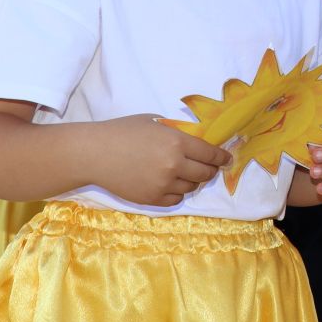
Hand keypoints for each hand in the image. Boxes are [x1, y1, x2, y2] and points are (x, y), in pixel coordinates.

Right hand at [100, 116, 230, 206]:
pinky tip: (170, 183)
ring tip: (183, 173)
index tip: (226, 159)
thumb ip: (176, 132)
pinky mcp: (152, 199)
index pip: (211, 154)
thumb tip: (195, 140)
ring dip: (192, 181)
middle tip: (208, 167)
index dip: (222, 157)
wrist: (94, 154)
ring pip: (191, 187)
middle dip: (210, 170)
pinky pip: (176, 199)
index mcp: (177, 142)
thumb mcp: (154, 122)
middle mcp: (175, 165)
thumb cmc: (122, 131)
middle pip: (205, 174)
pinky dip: (177, 192)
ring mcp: (164, 184)